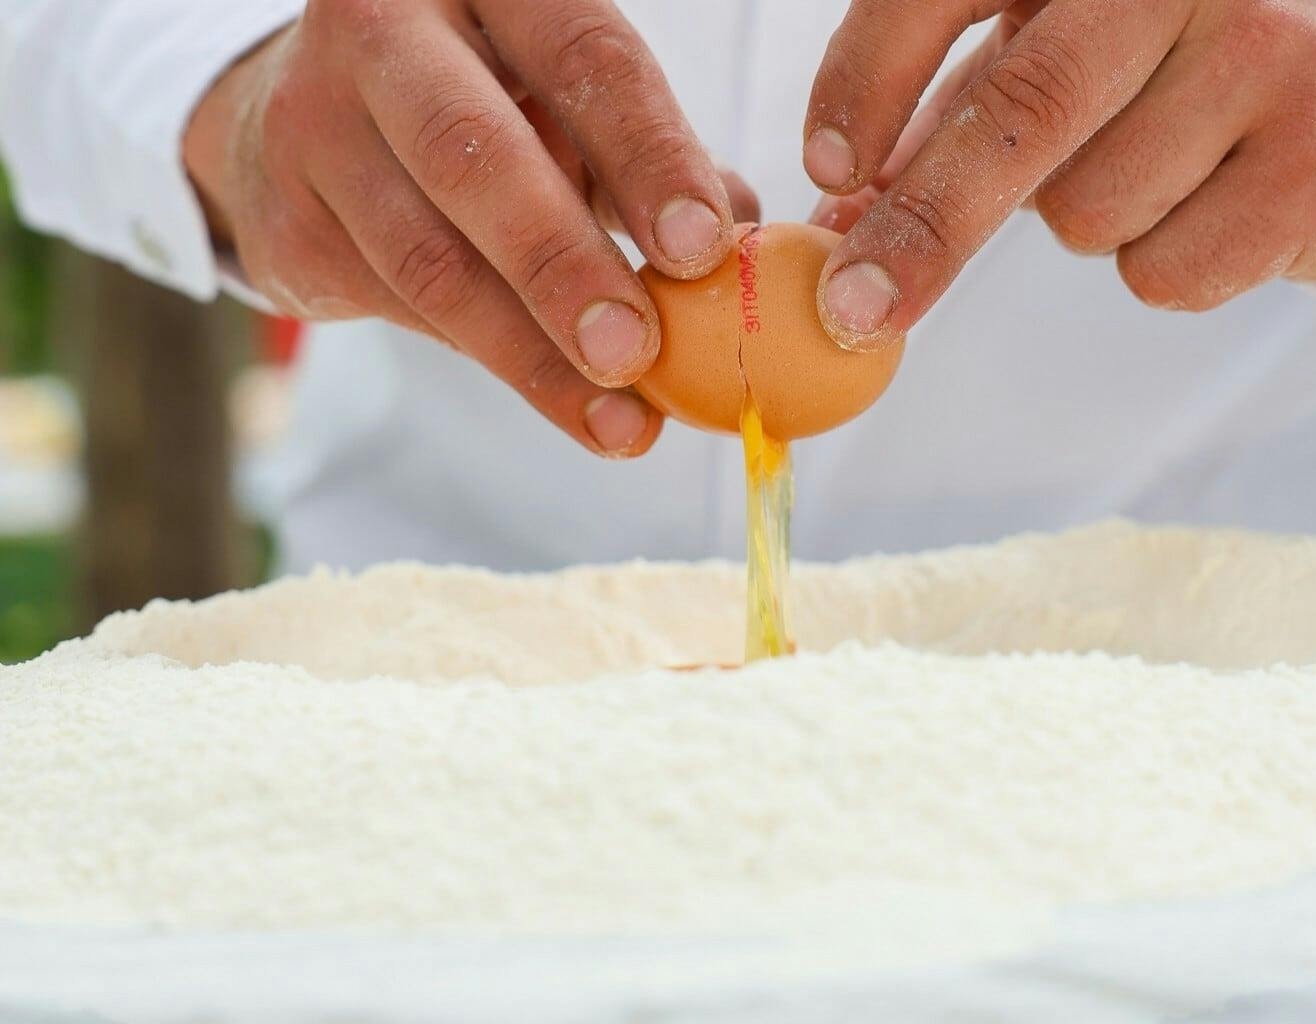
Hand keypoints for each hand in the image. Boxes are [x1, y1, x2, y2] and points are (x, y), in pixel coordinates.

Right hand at [185, 0, 758, 456]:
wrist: (297, 121)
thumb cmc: (477, 106)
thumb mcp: (560, 100)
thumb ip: (644, 157)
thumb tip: (750, 240)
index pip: (581, 55)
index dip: (649, 154)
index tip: (704, 247)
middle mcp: (384, 33)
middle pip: (476, 156)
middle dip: (564, 265)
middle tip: (637, 350)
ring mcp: (316, 126)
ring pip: (431, 259)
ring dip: (534, 354)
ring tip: (620, 420)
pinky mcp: (288, 221)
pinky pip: (401, 307)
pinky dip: (492, 360)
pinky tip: (560, 396)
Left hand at [803, 0, 1315, 349]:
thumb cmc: (1177, 48)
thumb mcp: (1058, 39)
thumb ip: (951, 111)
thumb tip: (843, 222)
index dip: (866, 82)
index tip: (827, 170)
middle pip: (1018, 115)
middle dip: (920, 228)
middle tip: (853, 306)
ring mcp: (1272, 58)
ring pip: (1085, 210)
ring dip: (1083, 216)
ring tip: (1157, 155)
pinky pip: (1164, 270)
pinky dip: (1161, 259)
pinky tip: (1216, 194)